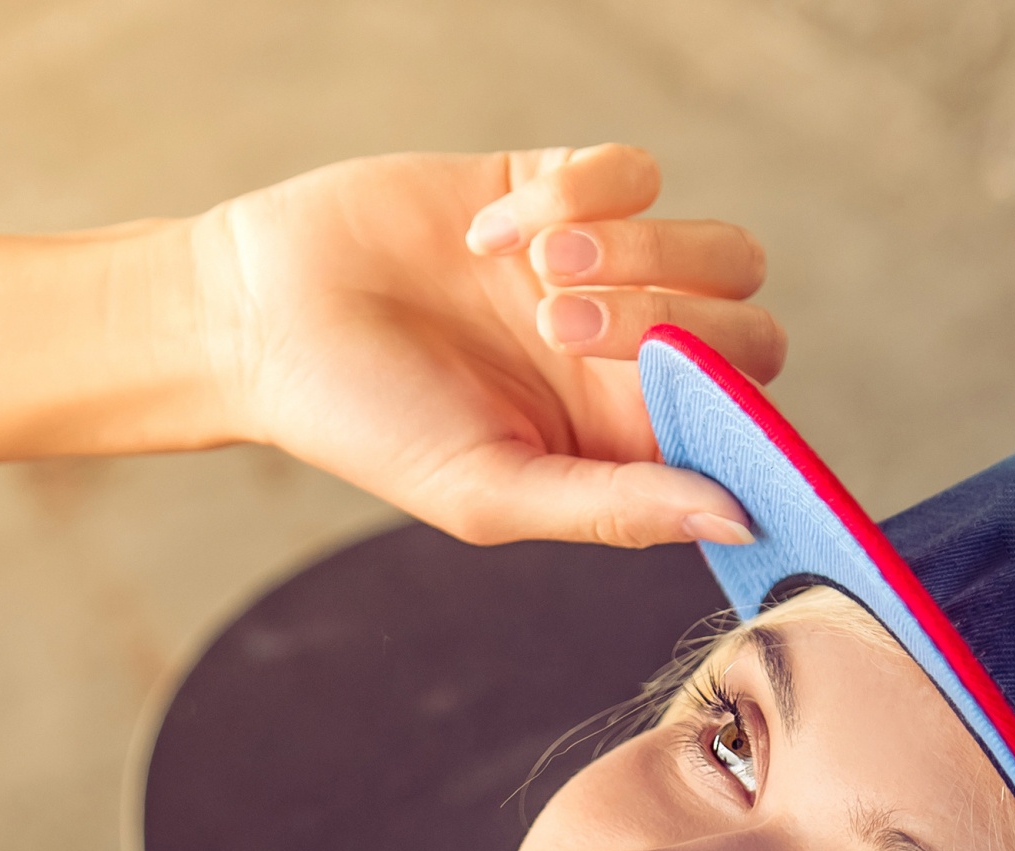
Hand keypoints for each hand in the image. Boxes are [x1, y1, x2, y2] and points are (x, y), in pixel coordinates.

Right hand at [197, 145, 783, 548]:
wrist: (266, 317)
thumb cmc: (368, 426)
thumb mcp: (491, 493)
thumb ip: (616, 508)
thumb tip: (737, 515)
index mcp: (623, 447)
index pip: (741, 431)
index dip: (735, 416)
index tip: (673, 402)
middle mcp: (631, 364)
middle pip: (747, 333)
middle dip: (670, 323)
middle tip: (559, 329)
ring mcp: (608, 272)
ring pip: (716, 248)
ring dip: (638, 252)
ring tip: (536, 276)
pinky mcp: (565, 188)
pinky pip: (635, 171)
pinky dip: (576, 195)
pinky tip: (488, 233)